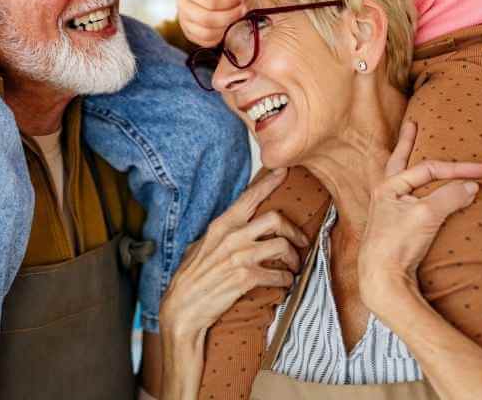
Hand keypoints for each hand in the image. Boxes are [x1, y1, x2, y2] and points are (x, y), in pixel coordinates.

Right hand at [160, 169, 308, 351]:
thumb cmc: (190, 279)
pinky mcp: (245, 279)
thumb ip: (218, 236)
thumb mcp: (199, 247)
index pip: (249, 197)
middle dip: (294, 230)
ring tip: (293, 267)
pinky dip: (286, 279)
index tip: (283, 172)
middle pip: (275, 219)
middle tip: (300, 242)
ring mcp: (239, 257)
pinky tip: (284, 283)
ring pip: (282, 246)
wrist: (182, 310)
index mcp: (221, 226)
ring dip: (293, 258)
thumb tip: (233, 227)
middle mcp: (231, 237)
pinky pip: (278, 274)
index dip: (269, 183)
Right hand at [177, 0, 245, 48]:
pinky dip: (220, 36)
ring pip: (208, 33)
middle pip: (208, 19)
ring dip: (227, 27)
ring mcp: (185, 22)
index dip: (231, 2)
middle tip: (242, 9)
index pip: (211, 1)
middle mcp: (183, 7)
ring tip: (235, 16)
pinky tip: (226, 24)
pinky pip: (207, 42)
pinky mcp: (190, 34)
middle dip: (231, 16)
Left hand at [356, 122, 481, 312]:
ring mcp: (389, 212)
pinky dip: (415, 190)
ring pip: (402, 180)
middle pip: (400, 162)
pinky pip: (407, 199)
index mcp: (389, 187)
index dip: (458, 169)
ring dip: (408, 163)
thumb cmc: (398, 244)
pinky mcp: (396, 228)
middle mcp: (385, 196)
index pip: (429, 169)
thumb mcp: (426, 216)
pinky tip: (415, 191)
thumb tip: (471, 186)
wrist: (382, 280)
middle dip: (408, 144)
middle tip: (412, 125)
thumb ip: (449, 197)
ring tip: (409, 148)